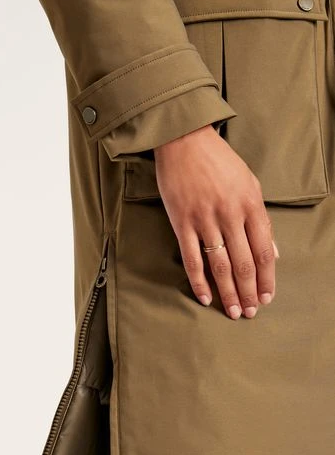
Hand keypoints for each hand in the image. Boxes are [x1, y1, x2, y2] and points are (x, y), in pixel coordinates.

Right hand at [154, 124, 278, 319]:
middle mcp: (230, 214)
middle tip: (250, 313)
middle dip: (249, 292)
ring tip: (232, 312)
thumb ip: (262, 219)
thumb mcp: (250, 183)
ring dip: (228, 292)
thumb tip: (273, 253)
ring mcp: (205, 219)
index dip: (267, 279)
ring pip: (220, 265)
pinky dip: (198, 280)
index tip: (267, 298)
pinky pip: (191, 258)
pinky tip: (204, 297)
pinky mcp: (181, 222)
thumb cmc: (219, 161)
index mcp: (251, 205)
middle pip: (244, 263)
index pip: (264, 251)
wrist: (184, 140)